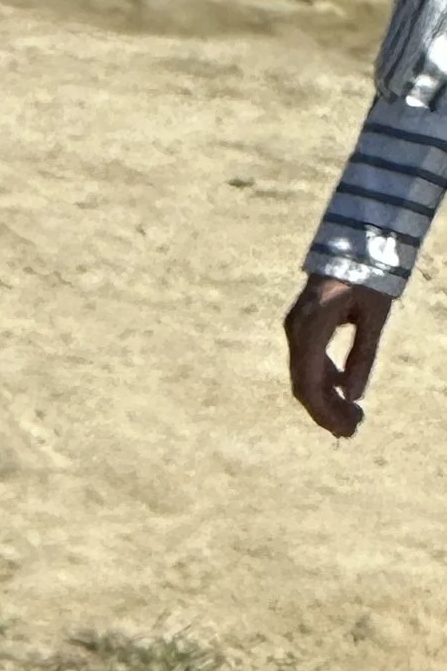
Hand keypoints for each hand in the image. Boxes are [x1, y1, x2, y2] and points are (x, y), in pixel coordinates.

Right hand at [287, 273, 393, 435]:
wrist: (355, 239)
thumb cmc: (370, 273)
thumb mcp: (374, 315)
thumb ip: (363, 355)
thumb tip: (355, 395)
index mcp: (312, 327)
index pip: (309, 383)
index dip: (325, 411)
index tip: (346, 429)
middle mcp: (296, 331)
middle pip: (303, 385)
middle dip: (326, 411)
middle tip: (352, 430)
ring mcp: (295, 329)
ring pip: (304, 376)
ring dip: (326, 398)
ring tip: (351, 417)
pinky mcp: (301, 327)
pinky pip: (307, 362)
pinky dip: (324, 381)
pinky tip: (343, 392)